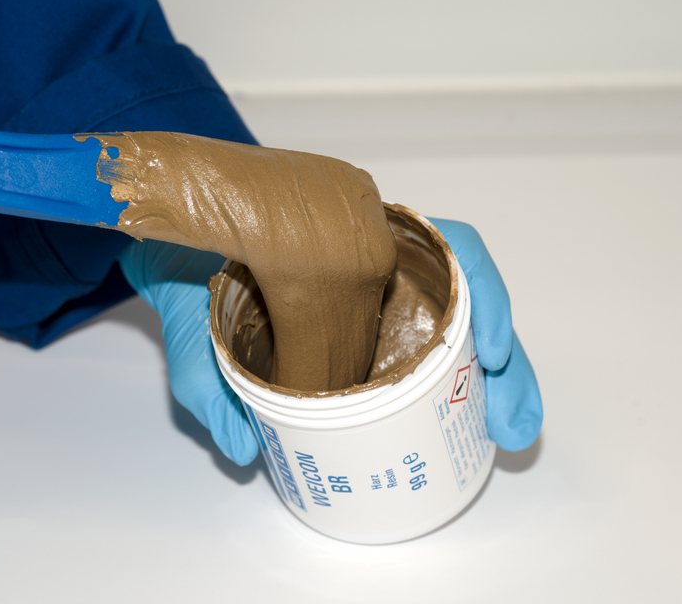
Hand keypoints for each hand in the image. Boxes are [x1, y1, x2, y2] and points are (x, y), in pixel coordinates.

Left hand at [119, 217, 541, 464]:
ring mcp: (375, 293)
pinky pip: (419, 349)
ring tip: (504, 435)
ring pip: (455, 326)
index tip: (484, 352)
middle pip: (467, 298)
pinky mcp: (363, 326)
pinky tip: (458, 425)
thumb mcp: (190, 306)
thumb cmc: (187, 250)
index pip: (444, 247)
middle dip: (505, 362)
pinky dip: (447, 387)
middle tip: (513, 425)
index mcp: (350, 234)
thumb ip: (206, 373)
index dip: (480, 295)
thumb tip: (245, 447)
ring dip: (490, 381)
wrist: (168, 236)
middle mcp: (377, 259)